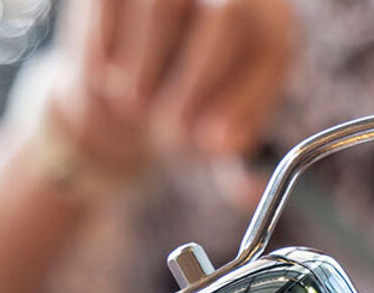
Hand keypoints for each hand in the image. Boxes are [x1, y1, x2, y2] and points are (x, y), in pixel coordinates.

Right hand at [47, 0, 296, 166]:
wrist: (127, 82)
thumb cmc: (183, 106)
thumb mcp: (215, 134)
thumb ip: (231, 159)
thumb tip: (249, 192)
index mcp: (269, 24)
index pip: (271, 45)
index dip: (248, 97)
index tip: (217, 145)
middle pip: (224, 14)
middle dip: (196, 80)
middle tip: (172, 133)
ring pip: (161, 4)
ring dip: (145, 68)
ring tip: (135, 107)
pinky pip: (108, 4)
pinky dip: (103, 48)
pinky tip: (106, 78)